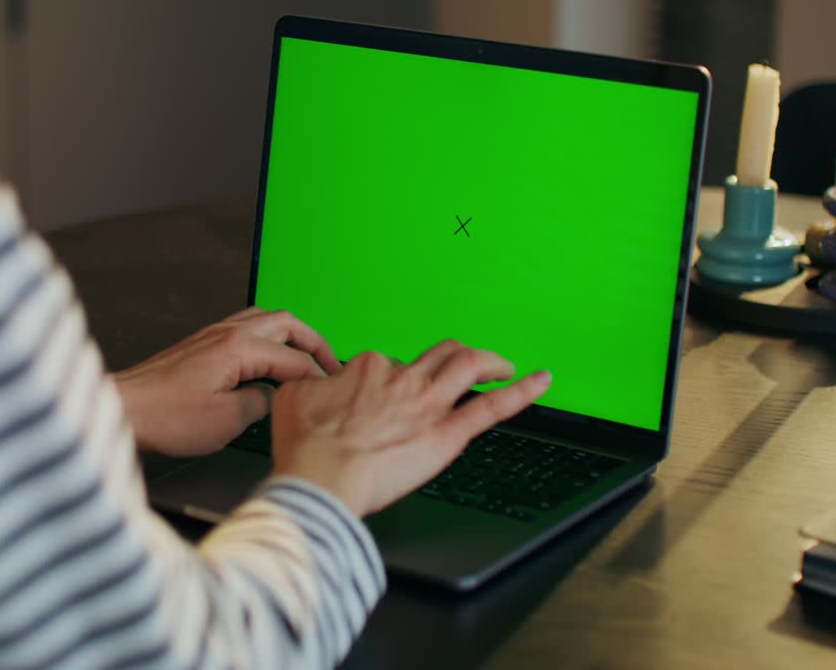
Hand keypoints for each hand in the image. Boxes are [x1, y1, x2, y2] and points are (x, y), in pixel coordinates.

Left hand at [115, 307, 341, 455]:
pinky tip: (268, 357)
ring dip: (291, 335)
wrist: (124, 409)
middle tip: (332, 365)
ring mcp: (212, 335)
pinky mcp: (200, 344)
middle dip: (315, 343)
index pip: (295, 358)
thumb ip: (262, 403)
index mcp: (239, 348)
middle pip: (287, 324)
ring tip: (306, 356)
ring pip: (265, 320)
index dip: (318, 377)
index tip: (332, 392)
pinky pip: (246, 328)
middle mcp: (227, 333)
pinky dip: (268, 338)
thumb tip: (275, 397)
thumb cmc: (165, 417)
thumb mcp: (227, 421)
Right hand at [270, 340, 551, 515]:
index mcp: (368, 368)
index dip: (393, 379)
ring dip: (490, 361)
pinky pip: (493, 407)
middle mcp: (403, 378)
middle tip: (462, 364)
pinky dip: (523, 392)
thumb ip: (312, 384)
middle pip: (438, 355)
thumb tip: (316, 383)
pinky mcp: (447, 435)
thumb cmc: (305, 447)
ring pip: (469, 365)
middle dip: (453, 355)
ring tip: (502, 365)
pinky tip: (541, 381)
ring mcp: (428, 404)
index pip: (390, 364)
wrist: (320, 480)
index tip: (391, 396)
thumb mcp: (294, 397)